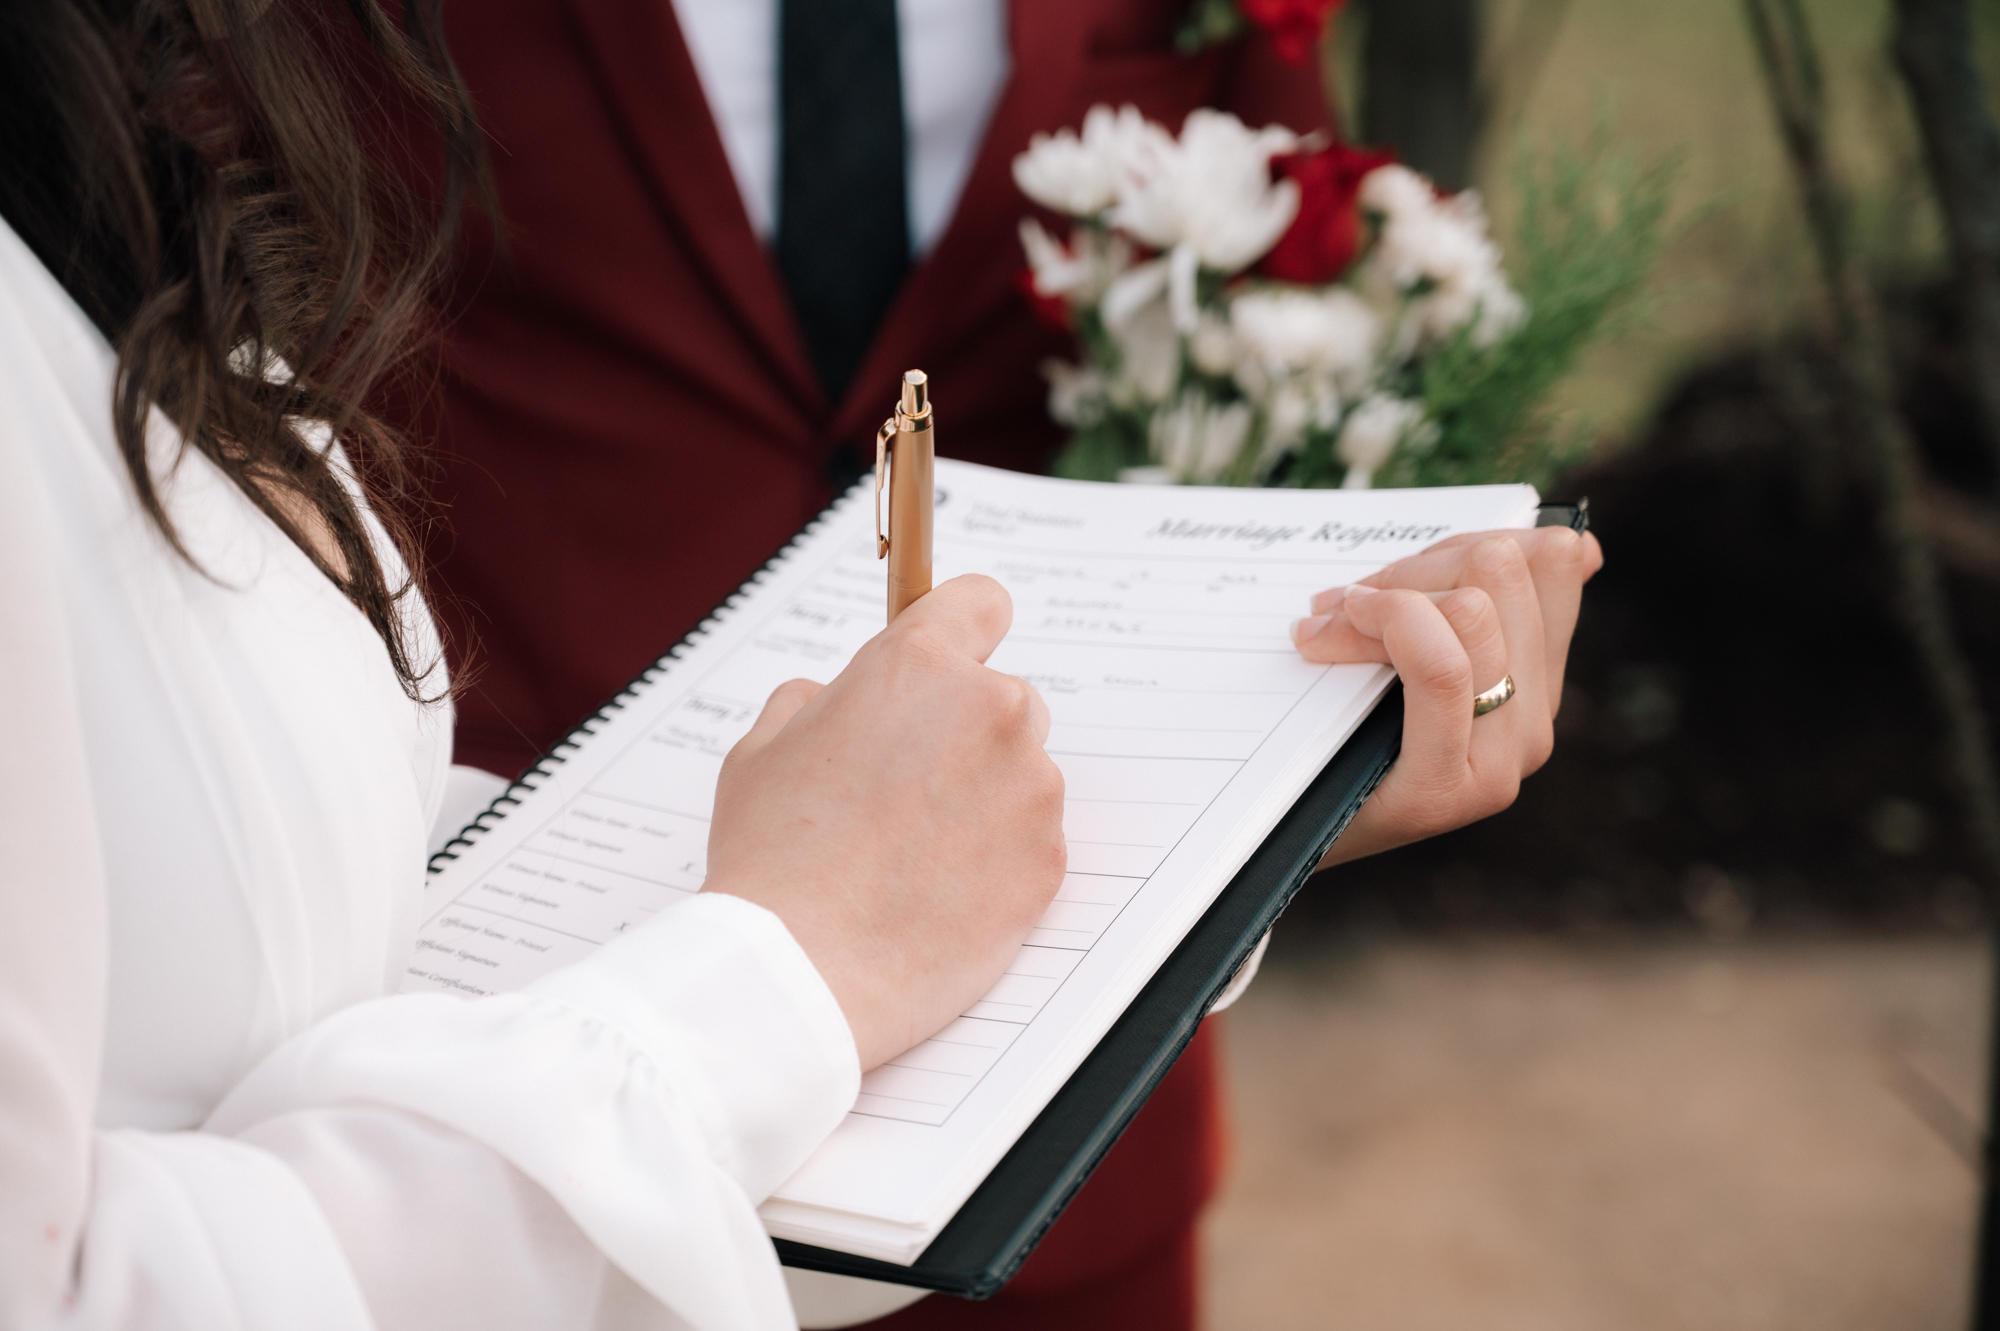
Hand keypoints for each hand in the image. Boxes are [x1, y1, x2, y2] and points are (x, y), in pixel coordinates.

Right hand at [702, 576, 1067, 1070]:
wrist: (802, 973)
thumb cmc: (772, 859)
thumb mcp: (761, 748)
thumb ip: (815, 699)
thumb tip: (840, 696)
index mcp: (917, 666)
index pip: (980, 601)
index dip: (960, 630)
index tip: (950, 657)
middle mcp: (990, 712)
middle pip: (1004, 696)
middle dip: (964, 730)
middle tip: (904, 787)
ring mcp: (1030, 788)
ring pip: (1021, 772)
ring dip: (984, 797)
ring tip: (911, 853)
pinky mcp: (1050, 860)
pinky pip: (1032, 840)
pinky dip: (999, 858)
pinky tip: (938, 890)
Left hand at [1292, 527, 1603, 865]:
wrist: (1275, 836)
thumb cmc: (1334, 733)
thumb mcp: (1408, 650)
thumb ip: (1471, 596)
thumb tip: (1583, 547)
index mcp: (1539, 682)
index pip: (1553, 558)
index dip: (1458, 539)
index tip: (1391, 575)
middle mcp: (1536, 725)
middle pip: (1502, 568)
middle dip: (1409, 566)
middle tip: (1340, 604)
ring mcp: (1502, 765)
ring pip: (1473, 609)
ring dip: (1380, 598)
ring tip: (1322, 627)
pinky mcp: (1448, 793)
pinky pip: (1439, 670)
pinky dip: (1376, 630)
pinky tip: (1320, 642)